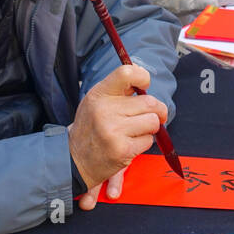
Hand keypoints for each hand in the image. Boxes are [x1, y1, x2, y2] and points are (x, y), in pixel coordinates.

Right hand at [69, 64, 167, 210]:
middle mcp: (105, 111)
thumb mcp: (97, 102)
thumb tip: (144, 76)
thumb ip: (119, 90)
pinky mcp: (123, 150)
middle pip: (150, 102)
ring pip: (153, 121)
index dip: (143, 76)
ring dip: (151, 127)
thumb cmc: (92, 127)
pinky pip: (149, 140)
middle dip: (157, 110)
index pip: (126, 73)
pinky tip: (130, 143)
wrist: (76, 159)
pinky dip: (144, 142)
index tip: (145, 85)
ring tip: (136, 131)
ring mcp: (114, 131)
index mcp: (99, 94)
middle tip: (151, 115)